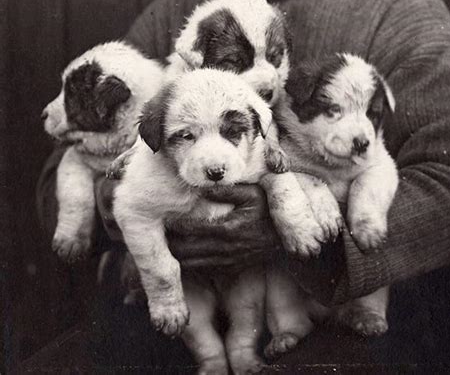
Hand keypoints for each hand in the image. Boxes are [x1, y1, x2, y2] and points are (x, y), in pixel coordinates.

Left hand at [167, 184, 281, 269]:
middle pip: (186, 251)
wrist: (288, 237)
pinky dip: (191, 265)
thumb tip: (203, 186)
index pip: (191, 228)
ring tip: (161, 248)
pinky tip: (181, 257)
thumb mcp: (253, 193)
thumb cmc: (269, 210)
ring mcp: (228, 261)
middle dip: (168, 245)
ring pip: (193, 264)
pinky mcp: (232, 268)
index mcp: (227, 228)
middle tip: (154, 236)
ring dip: (176, 257)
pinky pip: (205, 270)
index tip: (161, 218)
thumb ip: (227, 190)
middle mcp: (225, 249)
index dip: (173, 225)